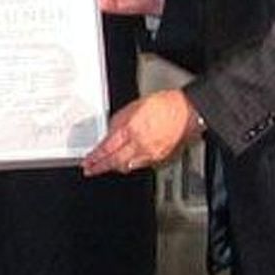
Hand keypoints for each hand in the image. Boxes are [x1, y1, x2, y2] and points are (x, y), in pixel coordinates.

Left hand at [82, 89, 199, 176]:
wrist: (187, 111)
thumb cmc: (164, 105)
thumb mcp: (133, 108)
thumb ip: (118, 123)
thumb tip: (109, 135)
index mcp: (132, 130)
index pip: (107, 149)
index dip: (95, 157)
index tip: (87, 162)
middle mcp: (141, 145)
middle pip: (115, 162)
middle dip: (101, 167)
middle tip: (91, 170)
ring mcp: (151, 154)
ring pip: (127, 166)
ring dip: (115, 167)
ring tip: (105, 166)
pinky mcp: (159, 158)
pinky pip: (139, 165)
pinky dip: (130, 164)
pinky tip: (125, 162)